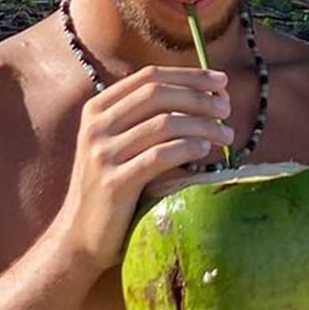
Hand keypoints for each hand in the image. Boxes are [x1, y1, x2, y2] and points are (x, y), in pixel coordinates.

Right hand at [59, 66, 233, 269]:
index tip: (221, 81)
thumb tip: (204, 95)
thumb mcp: (121, 144)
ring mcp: (101, 154)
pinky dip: (188, 148)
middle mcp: (96, 126)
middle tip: (227, 108)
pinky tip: (206, 151)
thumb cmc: (114, 185)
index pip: (148, 76)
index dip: (189, 75)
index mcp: (97, 109)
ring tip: (226, 135)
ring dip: (202, 125)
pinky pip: (160, 156)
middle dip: (199, 97)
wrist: (82, 234)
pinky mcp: (114, 183)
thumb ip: (148, 119)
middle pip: (157, 95)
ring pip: (163, 124)